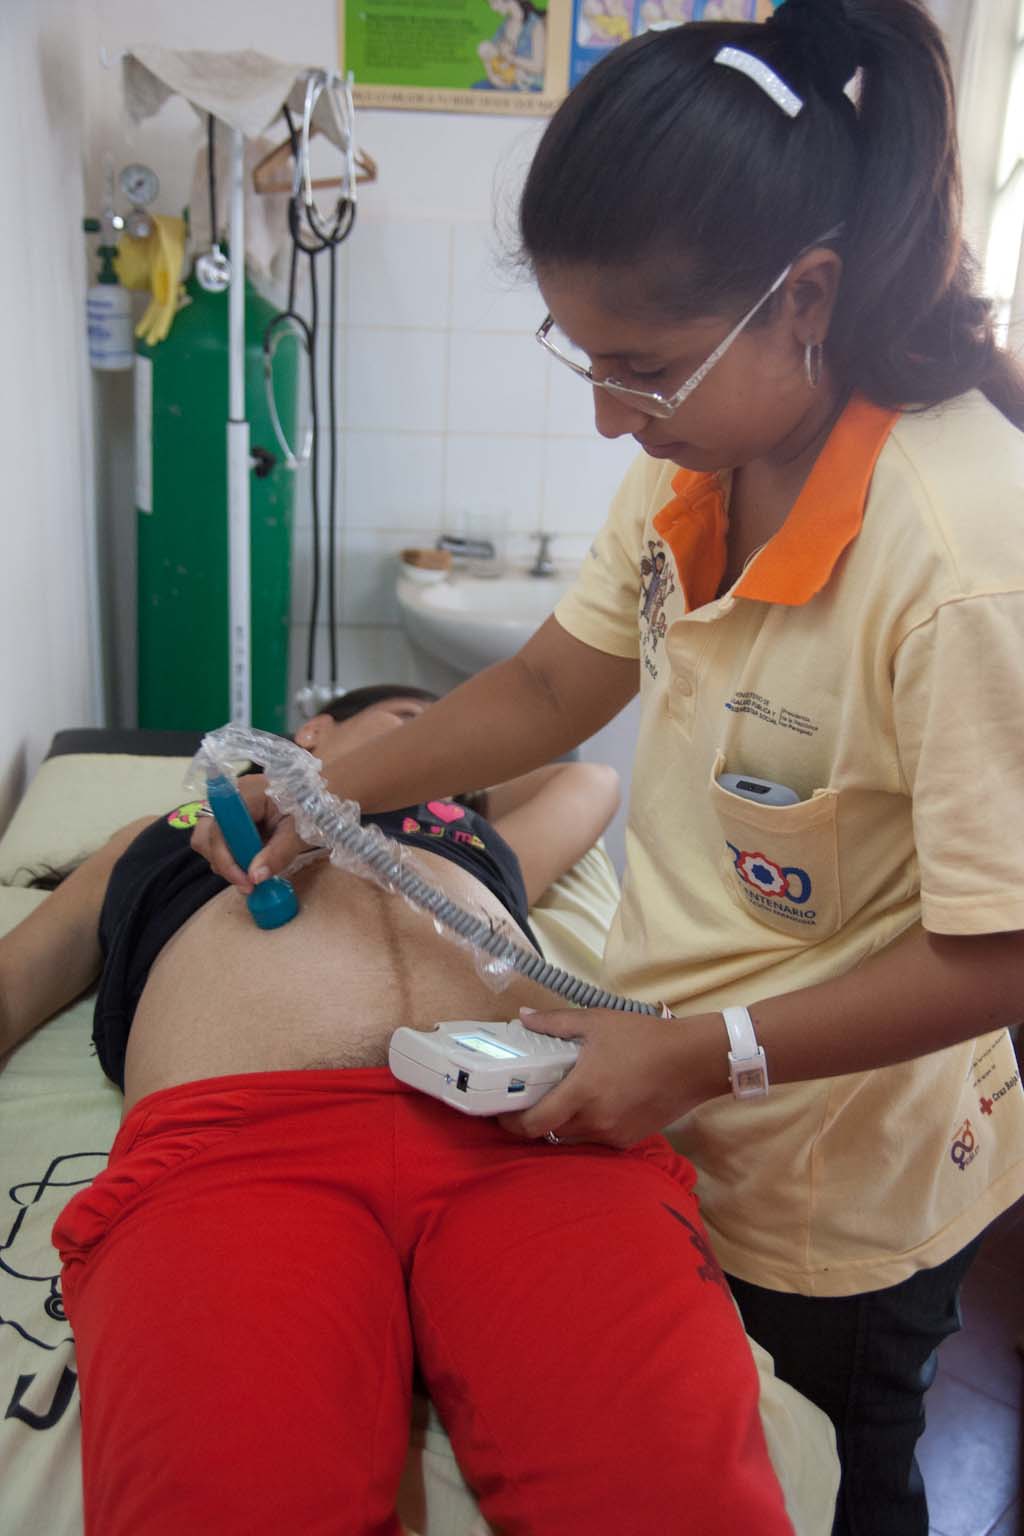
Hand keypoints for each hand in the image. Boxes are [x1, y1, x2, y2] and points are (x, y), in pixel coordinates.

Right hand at [190, 774, 314, 891]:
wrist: (317, 796)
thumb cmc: (311, 807)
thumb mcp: (299, 832)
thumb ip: (278, 854)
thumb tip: (255, 878)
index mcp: (246, 793)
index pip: (219, 829)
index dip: (226, 859)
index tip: (246, 881)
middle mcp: (228, 799)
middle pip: (204, 836)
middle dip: (223, 863)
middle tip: (248, 882)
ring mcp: (226, 810)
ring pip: (207, 842)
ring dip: (226, 862)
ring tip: (252, 872)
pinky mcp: (230, 821)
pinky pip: (219, 843)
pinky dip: (232, 858)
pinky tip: (252, 863)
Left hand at [497, 1007, 725, 1147]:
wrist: (693, 1061)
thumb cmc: (643, 1038)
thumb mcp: (597, 1022)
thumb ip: (555, 1023)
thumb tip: (523, 1017)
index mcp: (582, 1092)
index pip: (534, 1124)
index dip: (510, 1124)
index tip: (500, 1114)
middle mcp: (594, 1121)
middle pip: (549, 1133)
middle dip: (534, 1121)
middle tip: (527, 1101)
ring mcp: (612, 1135)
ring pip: (572, 1138)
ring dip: (560, 1124)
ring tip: (560, 1100)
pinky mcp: (628, 1141)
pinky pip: (596, 1139)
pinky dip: (587, 1126)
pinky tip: (593, 1105)